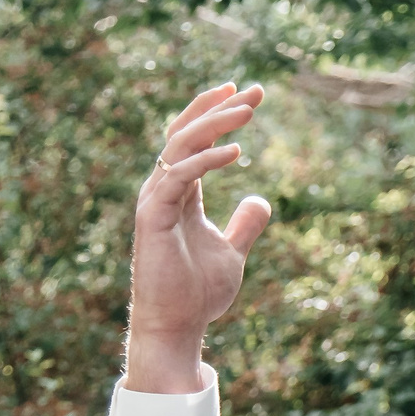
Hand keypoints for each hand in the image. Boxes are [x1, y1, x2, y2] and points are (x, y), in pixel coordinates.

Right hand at [126, 84, 273, 392]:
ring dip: (214, 124)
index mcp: (180, 192)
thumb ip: (245, 225)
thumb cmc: (199, 293)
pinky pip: (180, 177)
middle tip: (255, 89)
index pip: (196, 140)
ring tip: (248, 109)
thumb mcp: (233, 252)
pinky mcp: (153, 217)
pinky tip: (236, 152)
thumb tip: (261, 200)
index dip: (220, 114)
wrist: (178, 326)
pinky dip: (206, 161)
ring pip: (180, 146)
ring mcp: (155, 201)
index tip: (250, 94)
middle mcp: (163, 189)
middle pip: (186, 132)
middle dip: (219, 107)